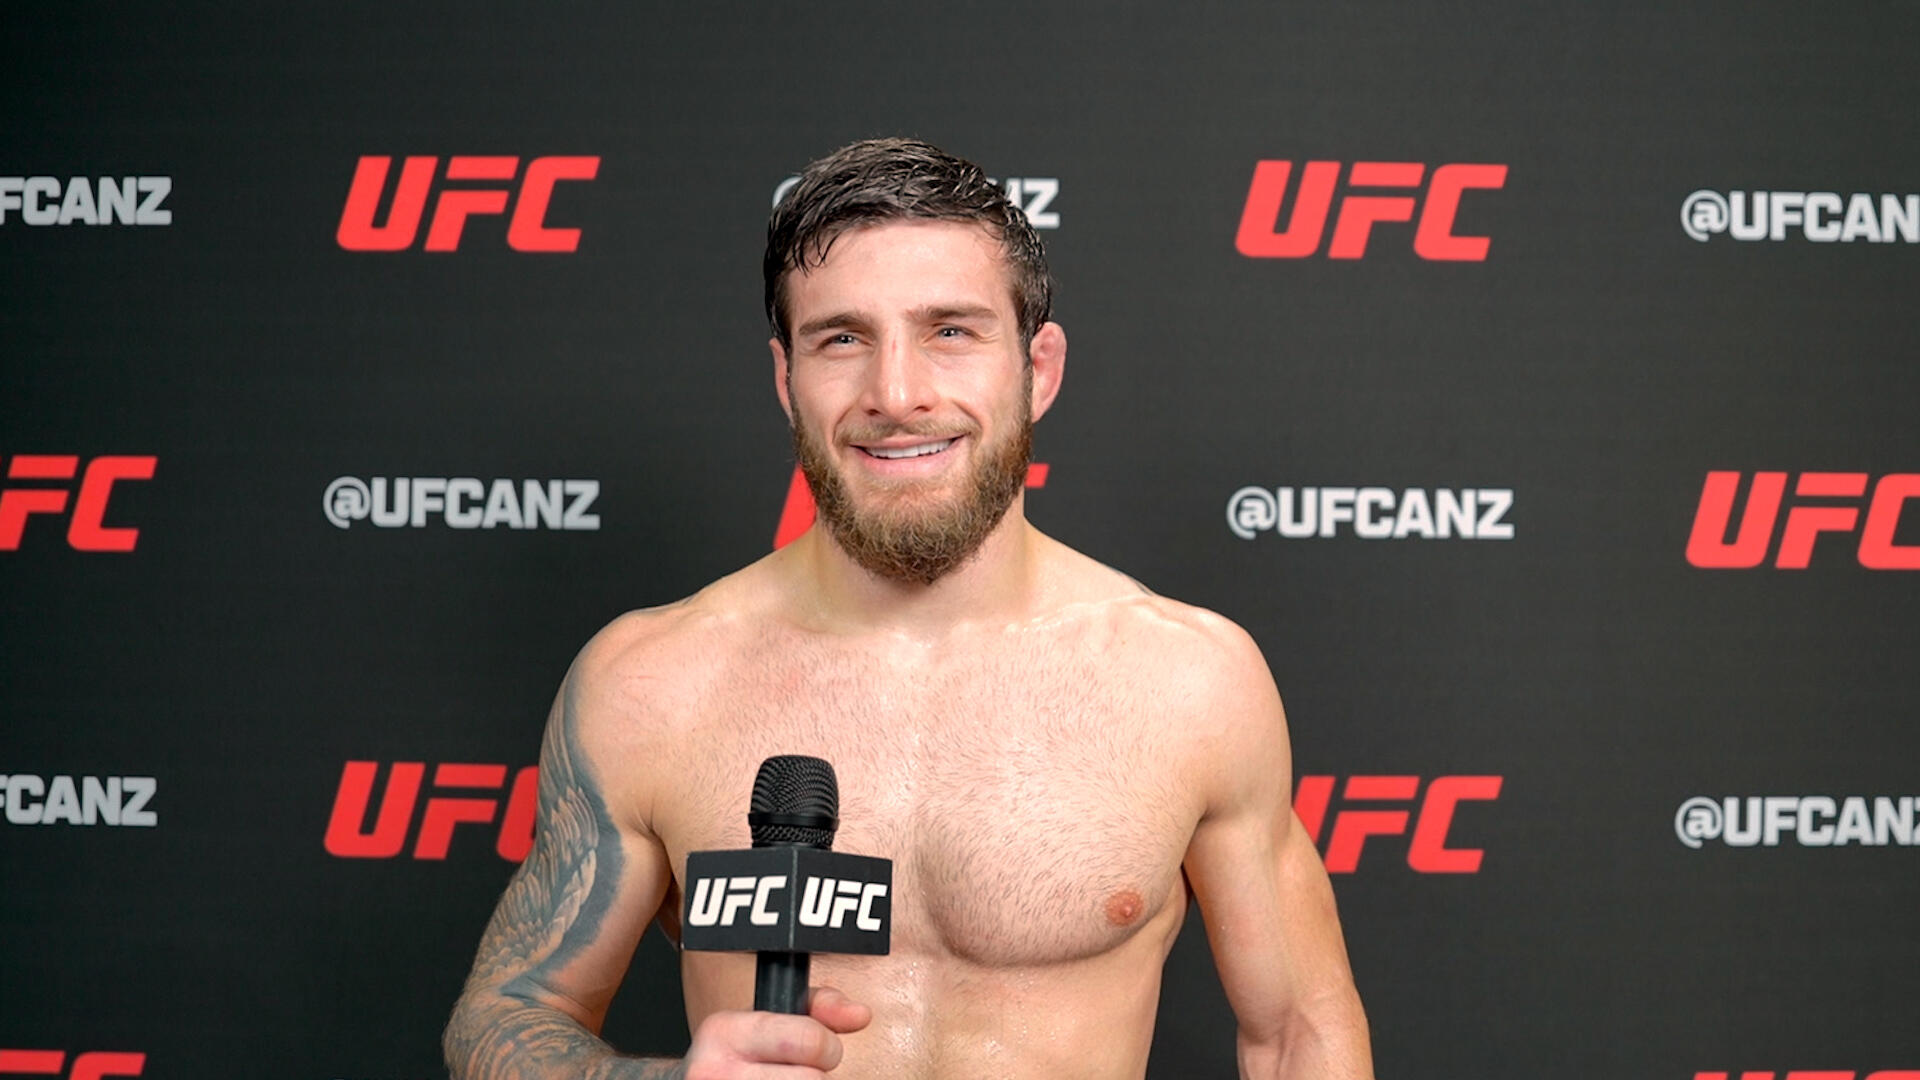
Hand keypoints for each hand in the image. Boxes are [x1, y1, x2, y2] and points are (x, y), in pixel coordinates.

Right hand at [682, 987, 872, 1077]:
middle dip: (818, 1077)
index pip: (809, 1040)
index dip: (828, 1047)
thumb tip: (858, 1015)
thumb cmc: (737, 1055)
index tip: (821, 1049)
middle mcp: (716, 1073)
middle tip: (803, 1073)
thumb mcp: (766, 1019)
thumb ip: (819, 1007)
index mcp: (725, 1032)